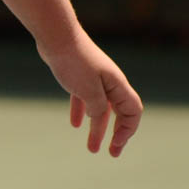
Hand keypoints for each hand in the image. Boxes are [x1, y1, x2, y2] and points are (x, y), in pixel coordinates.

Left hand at [38, 30, 142, 156]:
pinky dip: (81, 111)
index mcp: (117, 84)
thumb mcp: (89, 91)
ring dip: (96, 128)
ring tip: (91, 148)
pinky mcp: (78, 74)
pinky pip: (83, 98)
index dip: (127, 131)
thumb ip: (98, 108)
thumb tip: (97, 118)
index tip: (115, 145)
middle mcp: (109, 82)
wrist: (55, 34)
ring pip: (99, 108)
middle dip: (116, 135)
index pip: (132, 112)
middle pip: (119, 113)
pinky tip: (75, 124)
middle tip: (111, 153)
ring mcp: (93, 77)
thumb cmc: (74, 61)